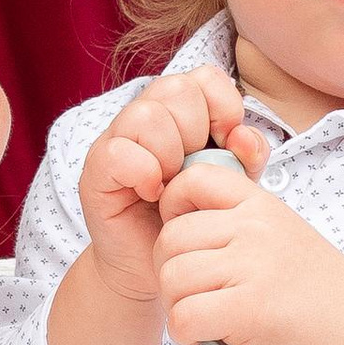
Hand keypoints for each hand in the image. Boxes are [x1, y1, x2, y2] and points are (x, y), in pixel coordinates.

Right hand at [76, 68, 265, 309]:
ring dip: (170, 153)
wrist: (164, 266)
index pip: (205, 77)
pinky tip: (154, 195)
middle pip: (176, 89)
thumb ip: (247, 157)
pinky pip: (120, 153)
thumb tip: (242, 136)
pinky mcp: (96, 171)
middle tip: (194, 168)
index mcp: (181, 112)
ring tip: (173, 185)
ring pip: (147, 115)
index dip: (223, 105)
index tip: (227, 143)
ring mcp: (117, 141)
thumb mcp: (233, 185)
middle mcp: (146, 118)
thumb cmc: (196, 220)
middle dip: (197, 130)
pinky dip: (144, 174)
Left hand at [156, 162, 343, 344]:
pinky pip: (184, 316)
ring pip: (172, 277)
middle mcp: (255, 228)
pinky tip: (208, 338)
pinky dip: (186, 334)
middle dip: (171, 272)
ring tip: (204, 319)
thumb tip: (179, 226)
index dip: (174, 209)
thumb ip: (240, 225)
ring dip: (178, 306)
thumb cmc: (320, 292)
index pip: (192, 179)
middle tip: (195, 295)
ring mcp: (252, 267)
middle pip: (170, 238)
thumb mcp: (282, 235)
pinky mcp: (249, 310)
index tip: (188, 244)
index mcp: (261, 205)